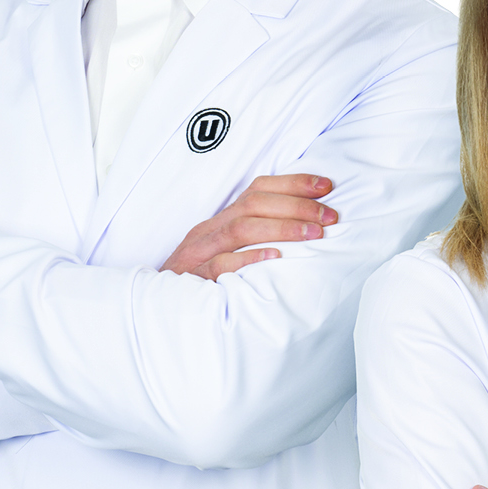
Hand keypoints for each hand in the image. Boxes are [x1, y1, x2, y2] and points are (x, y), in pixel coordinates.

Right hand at [161, 174, 337, 279]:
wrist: (158, 305)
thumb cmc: (202, 278)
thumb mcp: (227, 250)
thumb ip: (257, 236)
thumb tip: (306, 225)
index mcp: (220, 220)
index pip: (257, 189)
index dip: (293, 183)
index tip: (326, 186)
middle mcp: (210, 230)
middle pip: (252, 204)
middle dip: (295, 206)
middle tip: (329, 216)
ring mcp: (200, 253)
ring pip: (240, 229)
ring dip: (281, 228)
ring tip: (313, 234)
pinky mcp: (195, 279)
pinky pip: (220, 265)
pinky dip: (248, 258)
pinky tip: (275, 257)